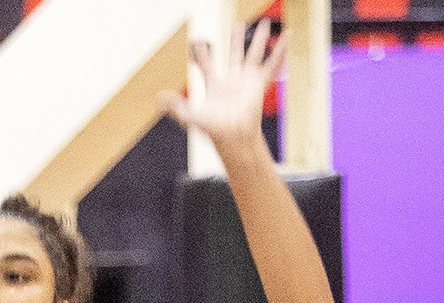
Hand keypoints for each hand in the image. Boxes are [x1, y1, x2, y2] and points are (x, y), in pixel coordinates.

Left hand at [158, 20, 281, 148]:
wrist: (234, 137)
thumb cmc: (214, 130)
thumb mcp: (190, 116)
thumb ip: (174, 107)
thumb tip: (158, 99)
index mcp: (215, 86)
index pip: (207, 66)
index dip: (202, 55)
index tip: (199, 44)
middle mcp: (232, 80)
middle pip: (234, 54)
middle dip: (235, 40)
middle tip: (237, 26)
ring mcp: (247, 80)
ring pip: (254, 54)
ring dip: (259, 39)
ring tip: (263, 24)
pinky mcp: (259, 83)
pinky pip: (272, 64)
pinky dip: (279, 51)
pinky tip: (285, 38)